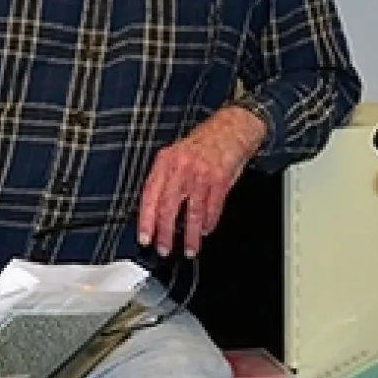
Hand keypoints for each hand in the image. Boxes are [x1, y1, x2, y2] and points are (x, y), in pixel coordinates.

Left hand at [138, 108, 265, 256]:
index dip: (146, 220)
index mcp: (166, 161)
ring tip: (189, 248)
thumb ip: (165, 179)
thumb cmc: (204, 143)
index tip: (145, 237)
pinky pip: (212, 208)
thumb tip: (155, 210)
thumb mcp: (176, 154)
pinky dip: (208, 223)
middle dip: (165, 234)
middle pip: (168, 208)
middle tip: (164, 249)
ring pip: (192, 213)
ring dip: (190, 236)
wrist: (232, 128)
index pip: (149, 196)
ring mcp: (201, 174)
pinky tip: (205, 230)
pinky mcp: (220, 180)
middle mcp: (181, 167)